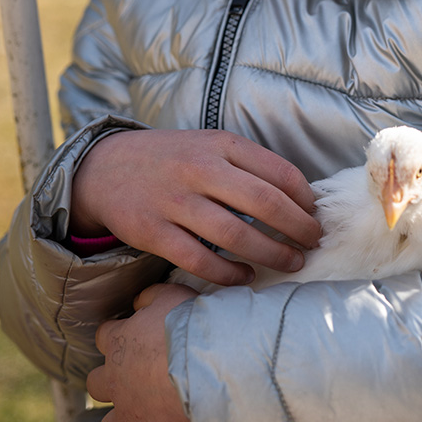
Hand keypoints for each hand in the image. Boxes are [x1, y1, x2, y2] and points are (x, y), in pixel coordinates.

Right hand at [70, 128, 320, 284]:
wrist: (105, 167)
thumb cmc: (173, 159)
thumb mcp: (211, 146)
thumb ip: (249, 165)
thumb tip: (299, 197)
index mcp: (221, 144)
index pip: (279, 172)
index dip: (305, 199)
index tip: (316, 215)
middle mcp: (201, 170)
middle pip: (266, 204)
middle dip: (298, 228)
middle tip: (313, 243)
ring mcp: (175, 202)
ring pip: (237, 236)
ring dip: (272, 254)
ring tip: (291, 262)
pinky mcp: (153, 232)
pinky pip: (200, 260)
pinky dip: (229, 273)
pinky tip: (246, 277)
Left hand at [87, 283, 194, 421]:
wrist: (211, 362)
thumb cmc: (191, 324)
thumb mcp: (171, 294)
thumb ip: (150, 297)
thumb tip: (139, 301)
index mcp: (120, 342)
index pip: (104, 336)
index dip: (117, 335)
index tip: (131, 336)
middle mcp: (117, 381)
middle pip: (96, 384)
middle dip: (112, 382)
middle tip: (136, 378)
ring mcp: (130, 415)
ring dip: (123, 421)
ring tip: (146, 415)